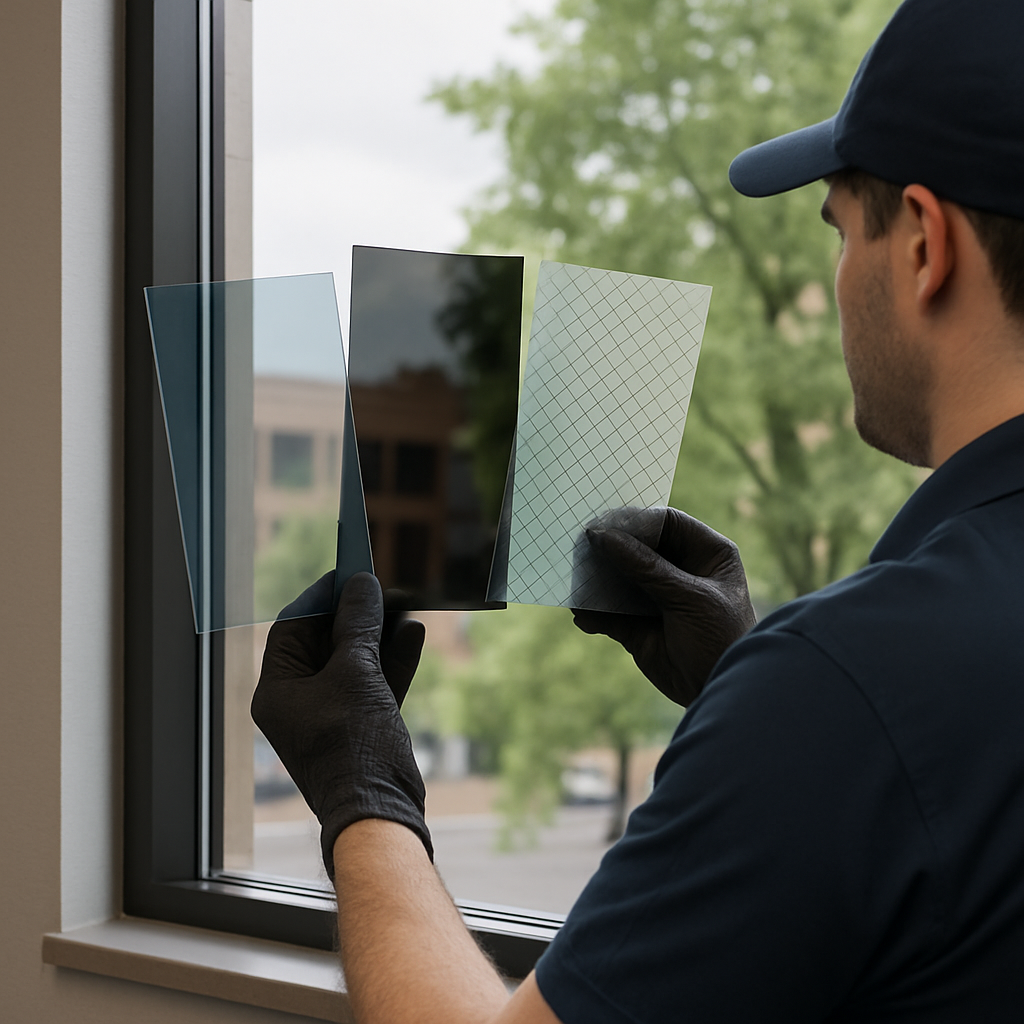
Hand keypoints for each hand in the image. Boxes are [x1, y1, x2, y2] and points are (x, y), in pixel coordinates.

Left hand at [251, 571, 430, 878]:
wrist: (381, 811)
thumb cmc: (356, 744)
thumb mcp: (356, 673)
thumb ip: (358, 625)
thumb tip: (362, 585)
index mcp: (278, 690)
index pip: (292, 628)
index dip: (321, 597)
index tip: (348, 573)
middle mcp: (299, 701)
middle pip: (324, 642)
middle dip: (355, 614)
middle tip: (380, 585)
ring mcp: (332, 715)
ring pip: (353, 661)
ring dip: (378, 634)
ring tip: (403, 603)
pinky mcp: (362, 726)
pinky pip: (373, 683)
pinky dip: (392, 661)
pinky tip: (413, 633)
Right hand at [573, 508, 755, 705]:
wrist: (718, 694)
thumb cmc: (720, 640)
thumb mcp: (688, 598)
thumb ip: (645, 567)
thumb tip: (603, 537)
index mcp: (707, 554)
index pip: (667, 523)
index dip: (636, 521)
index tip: (604, 524)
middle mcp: (680, 571)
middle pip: (637, 547)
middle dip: (610, 549)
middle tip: (580, 545)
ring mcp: (656, 599)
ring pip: (619, 578)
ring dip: (597, 580)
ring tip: (574, 579)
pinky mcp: (637, 627)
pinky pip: (608, 612)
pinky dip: (594, 613)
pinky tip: (582, 615)